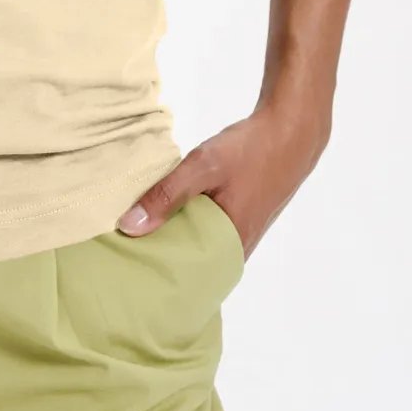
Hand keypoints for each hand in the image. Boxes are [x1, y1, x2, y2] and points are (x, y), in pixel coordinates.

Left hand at [115, 97, 331, 256]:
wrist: (290, 131)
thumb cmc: (252, 151)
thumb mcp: (204, 167)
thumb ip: (167, 195)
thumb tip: (128, 228)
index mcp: (230, 247)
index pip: (186, 280)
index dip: (156, 277)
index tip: (124, 274)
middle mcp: (236, 249)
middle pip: (189, 264)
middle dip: (159, 259)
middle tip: (121, 255)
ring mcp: (239, 234)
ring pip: (197, 245)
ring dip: (172, 239)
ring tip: (134, 236)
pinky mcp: (239, 218)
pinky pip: (205, 231)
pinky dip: (185, 224)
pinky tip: (163, 214)